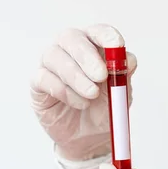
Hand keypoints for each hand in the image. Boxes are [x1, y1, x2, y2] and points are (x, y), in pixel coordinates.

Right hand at [30, 25, 136, 160]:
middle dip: (87, 56)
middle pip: (71, 38)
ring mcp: (51, 64)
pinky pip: (43, 78)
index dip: (106, 35)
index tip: (117, 45)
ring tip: (92, 95)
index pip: (98, 32)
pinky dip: (63, 91)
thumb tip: (129, 59)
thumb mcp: (121, 93)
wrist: (90, 137)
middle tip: (101, 76)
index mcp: (95, 47)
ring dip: (76, 77)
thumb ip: (124, 75)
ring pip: (54, 56)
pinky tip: (79, 103)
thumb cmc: (105, 108)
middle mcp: (70, 50)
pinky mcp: (38, 83)